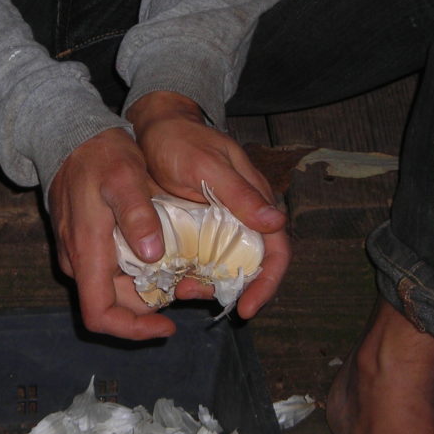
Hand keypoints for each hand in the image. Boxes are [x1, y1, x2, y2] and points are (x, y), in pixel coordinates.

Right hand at [47, 127, 177, 339]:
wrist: (71, 135)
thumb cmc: (100, 154)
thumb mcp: (125, 178)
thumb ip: (137, 215)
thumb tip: (152, 256)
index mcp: (87, 252)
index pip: (99, 315)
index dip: (133, 331)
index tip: (168, 328)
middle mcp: (78, 261)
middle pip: (114, 306)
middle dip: (150, 309)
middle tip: (189, 290)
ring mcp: (79, 253)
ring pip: (114, 289)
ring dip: (147, 291)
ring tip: (183, 274)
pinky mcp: (84, 243)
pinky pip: (111, 270)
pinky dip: (139, 273)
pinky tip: (164, 257)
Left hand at [126, 91, 289, 318]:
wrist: (156, 126)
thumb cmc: (185, 140)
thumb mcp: (209, 166)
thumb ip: (240, 194)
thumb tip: (276, 222)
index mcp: (256, 202)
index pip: (277, 251)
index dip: (267, 283)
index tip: (248, 308)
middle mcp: (243, 217)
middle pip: (252, 266)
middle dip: (235, 291)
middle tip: (203, 301)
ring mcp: (220, 223)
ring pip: (224, 266)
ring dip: (209, 285)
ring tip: (183, 293)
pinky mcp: (198, 226)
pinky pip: (201, 258)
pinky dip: (192, 273)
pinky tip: (173, 281)